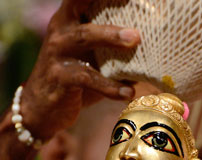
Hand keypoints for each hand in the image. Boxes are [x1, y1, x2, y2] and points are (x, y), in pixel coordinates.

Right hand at [18, 0, 141, 141]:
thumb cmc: (77, 77)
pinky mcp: (59, 77)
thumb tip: (158, 47)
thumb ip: (117, 48)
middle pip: (81, 5)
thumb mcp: (95, 58)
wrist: (43, 108)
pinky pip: (87, 78)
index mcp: (70, 18)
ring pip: (84, 37)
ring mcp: (57, 51)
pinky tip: (128, 92)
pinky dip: (109, 86)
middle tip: (132, 9)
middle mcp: (61, 29)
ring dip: (110, 36)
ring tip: (135, 40)